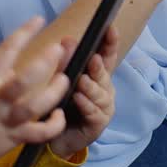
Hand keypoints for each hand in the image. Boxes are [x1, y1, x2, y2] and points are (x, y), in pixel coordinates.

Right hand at [0, 17, 69, 158]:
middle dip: (43, 63)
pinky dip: (53, 125)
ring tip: (64, 79)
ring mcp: (8, 120)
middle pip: (23, 80)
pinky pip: (39, 133)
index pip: (5, 52)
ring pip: (34, 106)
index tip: (39, 19)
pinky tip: (60, 114)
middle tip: (57, 49)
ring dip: (53, 92)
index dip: (23, 34)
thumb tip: (15, 69)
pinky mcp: (15, 138)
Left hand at [48, 26, 118, 157]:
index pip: (107, 56)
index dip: (110, 42)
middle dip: (99, 67)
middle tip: (93, 59)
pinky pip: (94, 112)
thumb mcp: (60, 81)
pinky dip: (86, 105)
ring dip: (91, 87)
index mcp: (97, 75)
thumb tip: (68, 39)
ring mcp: (104, 107)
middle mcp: (104, 89)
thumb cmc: (61, 105)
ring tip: (82, 81)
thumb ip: (66, 62)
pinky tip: (78, 99)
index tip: (111, 28)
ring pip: (100, 94)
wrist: (55, 138)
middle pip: (104, 74)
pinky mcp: (98, 124)